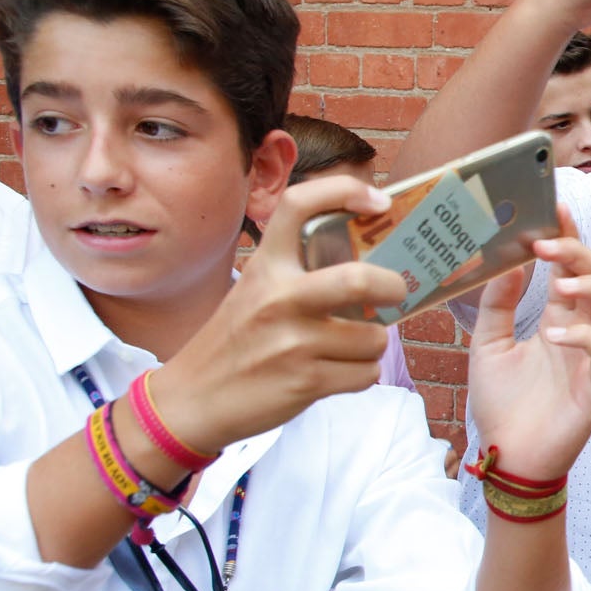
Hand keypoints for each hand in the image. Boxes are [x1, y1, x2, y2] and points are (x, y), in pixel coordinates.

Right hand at [154, 177, 406, 454]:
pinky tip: (336, 373)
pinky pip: (366, 373)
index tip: (379, 202)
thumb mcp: (255, 289)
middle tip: (397, 292)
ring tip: (347, 347)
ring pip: (373, 338)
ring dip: (372, 345)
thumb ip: (299, 273)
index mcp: (266, 266)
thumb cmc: (236, 340)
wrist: (193, 398)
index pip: (299, 205)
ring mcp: (292, 342)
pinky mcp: (305, 381)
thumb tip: (373, 266)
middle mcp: (278, 298)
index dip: (345, 191)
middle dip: (393, 287)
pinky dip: (362, 375)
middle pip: (359, 280)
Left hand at [466, 207, 590, 479]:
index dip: (570, 238)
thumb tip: (511, 261)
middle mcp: (584, 333)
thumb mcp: (487, 344)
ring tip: (561, 286)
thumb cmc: (501, 403)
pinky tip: (555, 337)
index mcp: (561, 320)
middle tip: (547, 245)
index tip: (554, 208)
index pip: (574, 269)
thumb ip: (498, 304)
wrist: (506, 456)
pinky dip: (586, 338)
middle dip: (580, 254)